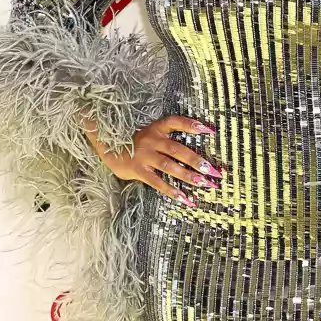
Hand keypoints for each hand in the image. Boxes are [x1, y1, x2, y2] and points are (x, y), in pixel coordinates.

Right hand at [79, 111, 223, 204]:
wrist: (106, 149)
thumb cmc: (133, 144)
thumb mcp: (149, 135)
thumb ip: (166, 140)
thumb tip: (192, 156)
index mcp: (155, 129)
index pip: (175, 122)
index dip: (192, 125)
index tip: (209, 130)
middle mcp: (151, 140)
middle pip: (178, 150)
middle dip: (198, 161)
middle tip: (214, 172)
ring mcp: (144, 155)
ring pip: (170, 166)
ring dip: (188, 176)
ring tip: (204, 184)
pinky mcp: (138, 170)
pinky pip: (157, 182)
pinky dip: (171, 191)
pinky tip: (184, 198)